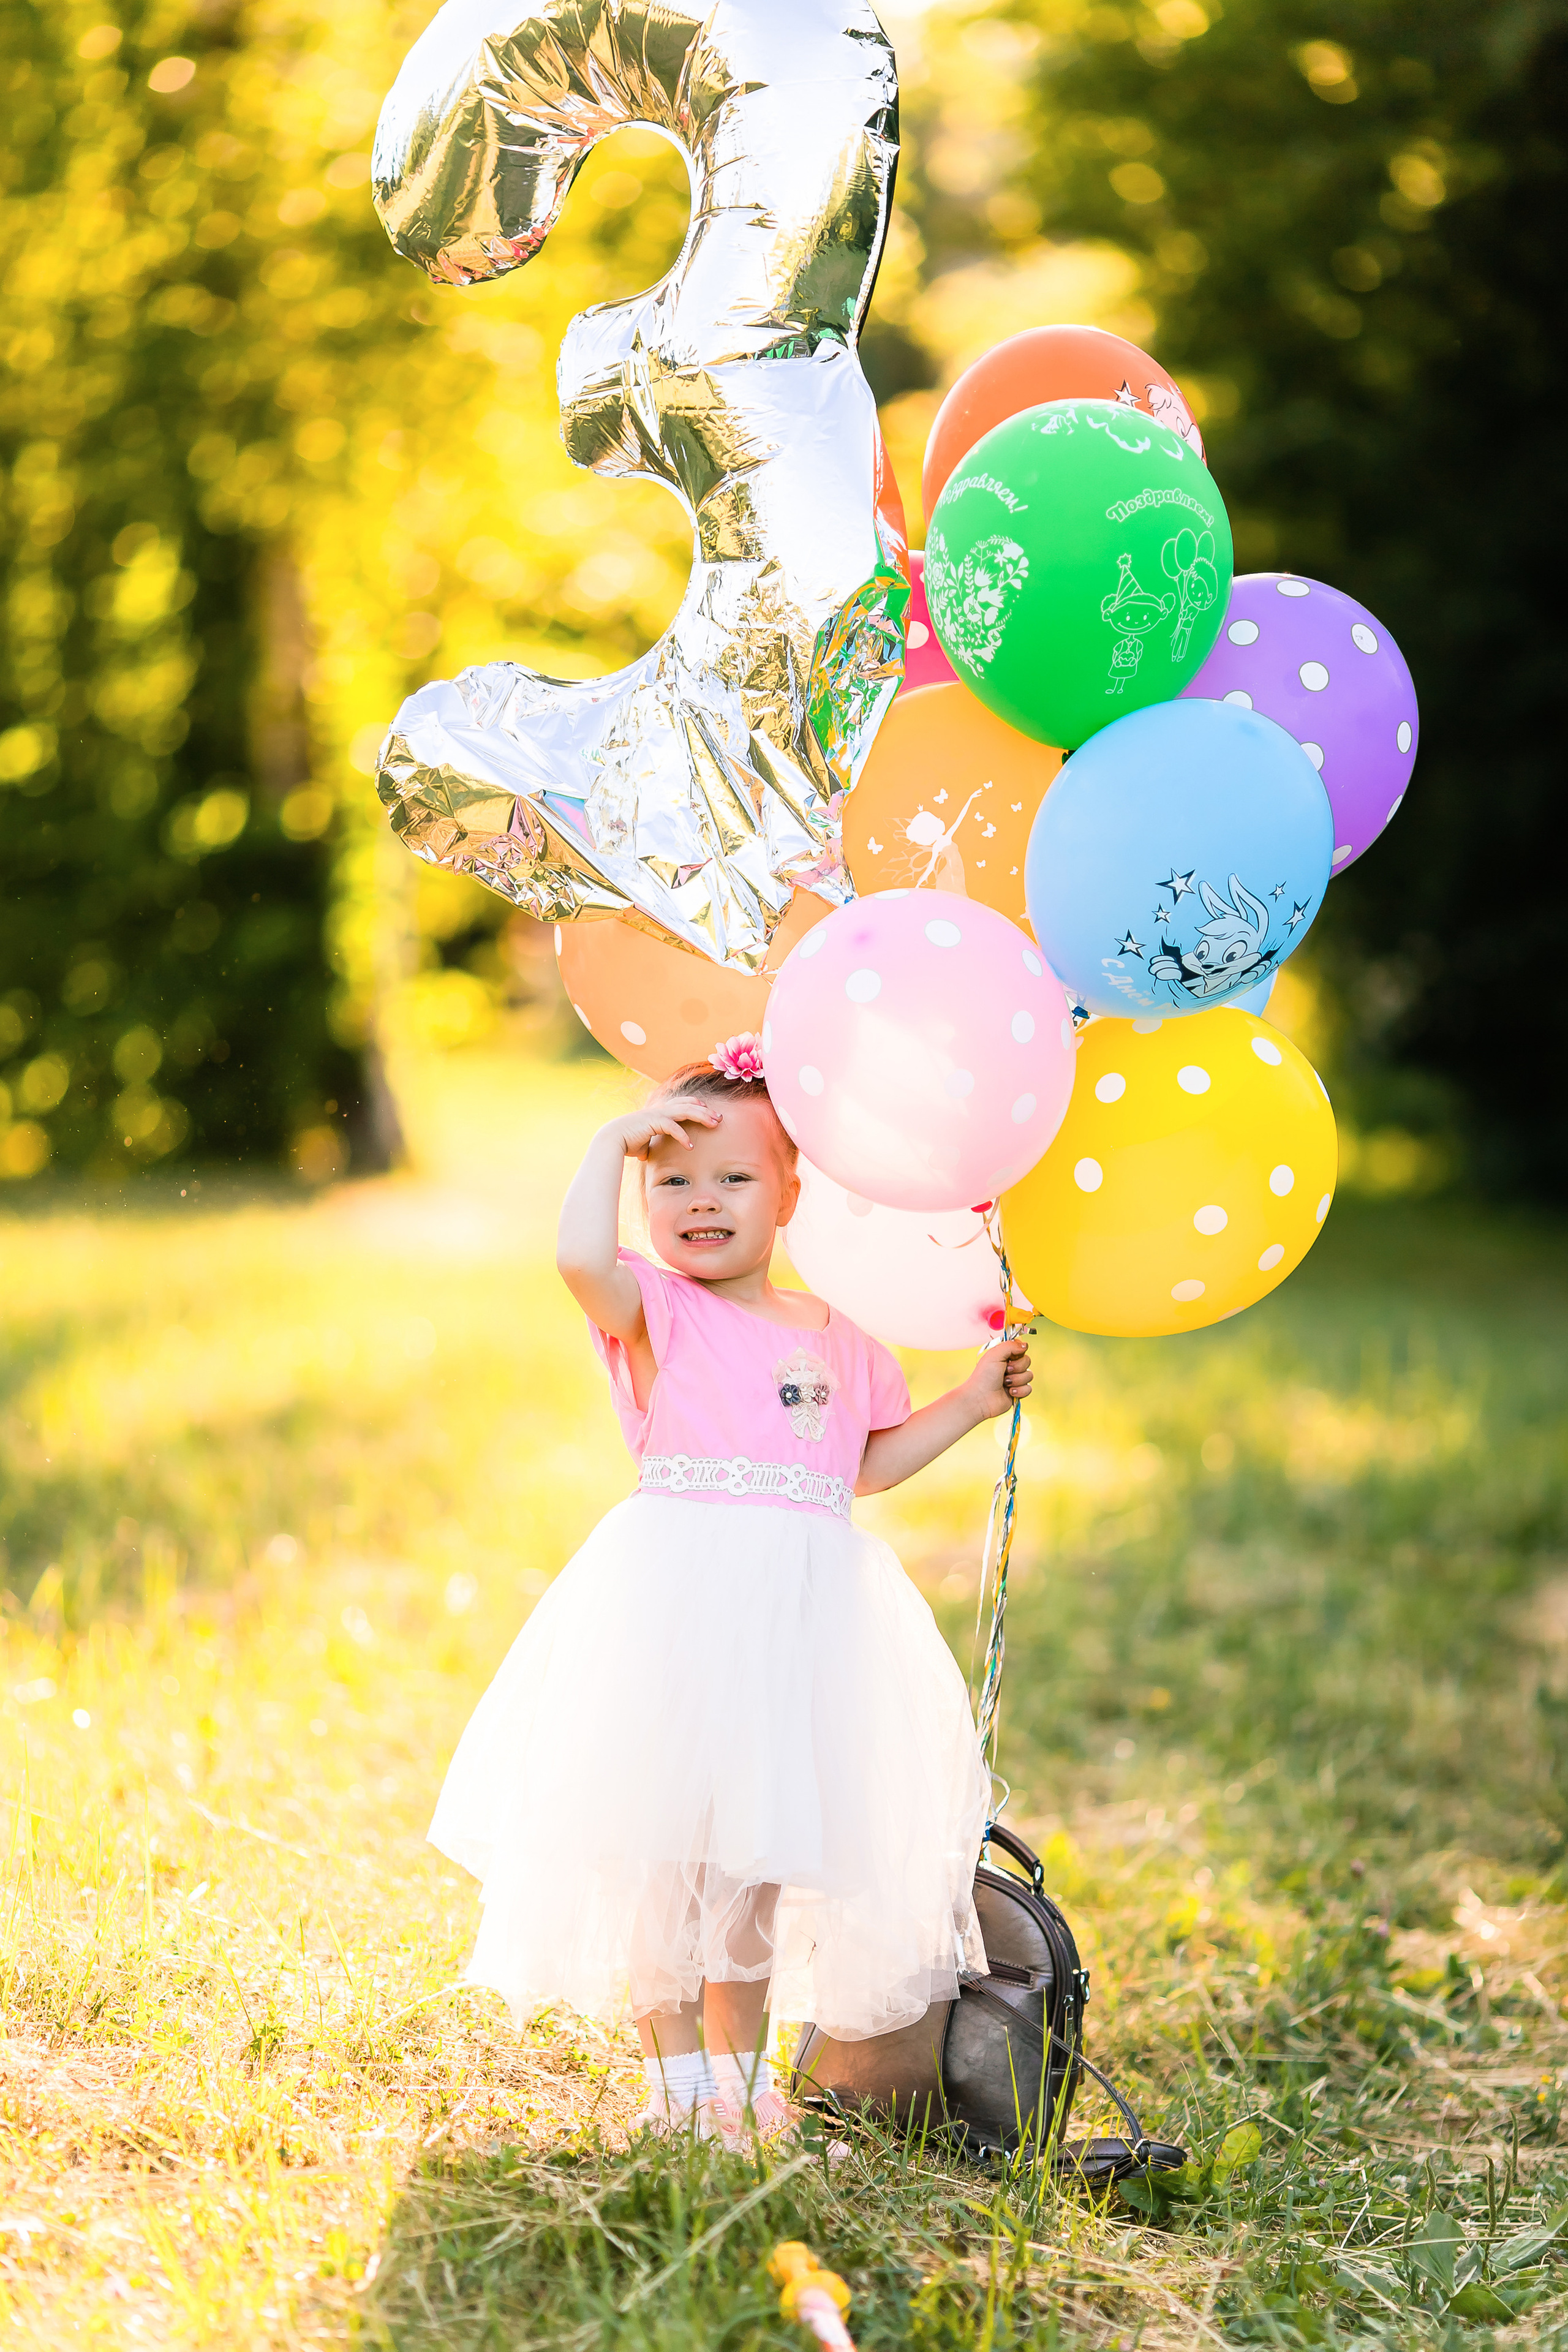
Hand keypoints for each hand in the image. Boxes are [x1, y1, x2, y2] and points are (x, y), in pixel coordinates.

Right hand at [601, 1102, 720, 1160]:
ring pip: (685, 1111)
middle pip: (689, 1104)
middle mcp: (660, 1109)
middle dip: (706, 1110)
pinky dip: (683, 1136)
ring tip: (714, 1125)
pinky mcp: (654, 1122)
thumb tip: (646, 1154)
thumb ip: (648, 1144)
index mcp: (659, 1111)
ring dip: (702, 1117)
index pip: (682, 1102)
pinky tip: (690, 1146)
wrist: (611, 1139)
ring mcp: (657, 1114)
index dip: (696, 1104)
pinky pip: (673, 1127)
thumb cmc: (626, 1141)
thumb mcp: (643, 1141)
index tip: (709, 1110)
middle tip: (720, 1118)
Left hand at [965, 1335, 1032, 1422]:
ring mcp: (1014, 1379)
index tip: (1010, 1357)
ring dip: (1017, 1379)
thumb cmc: (984, 1376)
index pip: (1020, 1349)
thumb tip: (1025, 1345)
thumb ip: (1010, 1345)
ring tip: (1005, 1383)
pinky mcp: (1017, 1392)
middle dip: (1017, 1367)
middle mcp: (1009, 1367)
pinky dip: (1019, 1390)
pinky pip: (1028, 1388)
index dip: (1018, 1353)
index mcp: (1003, 1356)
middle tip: (1005, 1371)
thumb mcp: (995, 1355)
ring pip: (1029, 1375)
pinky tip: (1009, 1392)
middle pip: (1027, 1361)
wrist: (981, 1398)